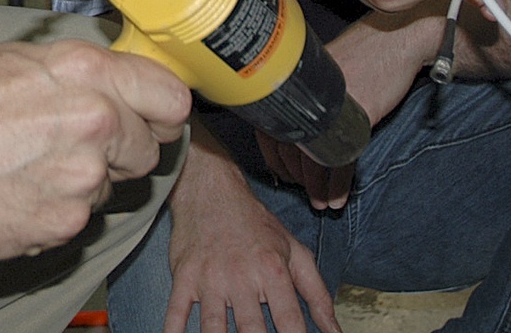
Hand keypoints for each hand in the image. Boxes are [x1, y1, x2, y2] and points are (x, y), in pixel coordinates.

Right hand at [0, 39, 189, 261]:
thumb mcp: (19, 59)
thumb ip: (81, 73)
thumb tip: (118, 84)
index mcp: (86, 73)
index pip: (171, 97)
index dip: (162, 110)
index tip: (153, 116)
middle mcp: (95, 123)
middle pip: (147, 148)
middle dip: (119, 148)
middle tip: (69, 141)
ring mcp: (82, 180)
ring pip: (108, 187)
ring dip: (81, 181)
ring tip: (26, 164)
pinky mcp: (63, 225)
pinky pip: (76, 220)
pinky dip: (53, 211)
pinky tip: (14, 191)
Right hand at [164, 145, 338, 332]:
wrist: (211, 191)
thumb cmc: (256, 226)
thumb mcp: (295, 253)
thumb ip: (318, 295)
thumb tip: (335, 332)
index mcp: (273, 270)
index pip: (289, 321)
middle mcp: (242, 275)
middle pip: (251, 330)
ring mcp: (210, 277)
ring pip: (213, 326)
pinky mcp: (184, 277)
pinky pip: (176, 311)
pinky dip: (174, 330)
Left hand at [257, 11, 431, 209]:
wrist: (394, 40)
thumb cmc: (360, 54)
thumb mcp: (324, 71)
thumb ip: (307, 94)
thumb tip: (295, 125)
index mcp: (294, 84)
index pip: (271, 130)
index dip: (274, 157)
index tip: (283, 173)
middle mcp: (305, 97)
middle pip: (289, 148)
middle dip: (296, 176)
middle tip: (304, 193)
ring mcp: (329, 110)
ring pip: (313, 158)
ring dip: (315, 187)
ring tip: (320, 204)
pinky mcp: (355, 119)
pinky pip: (342, 160)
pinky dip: (338, 184)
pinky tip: (338, 198)